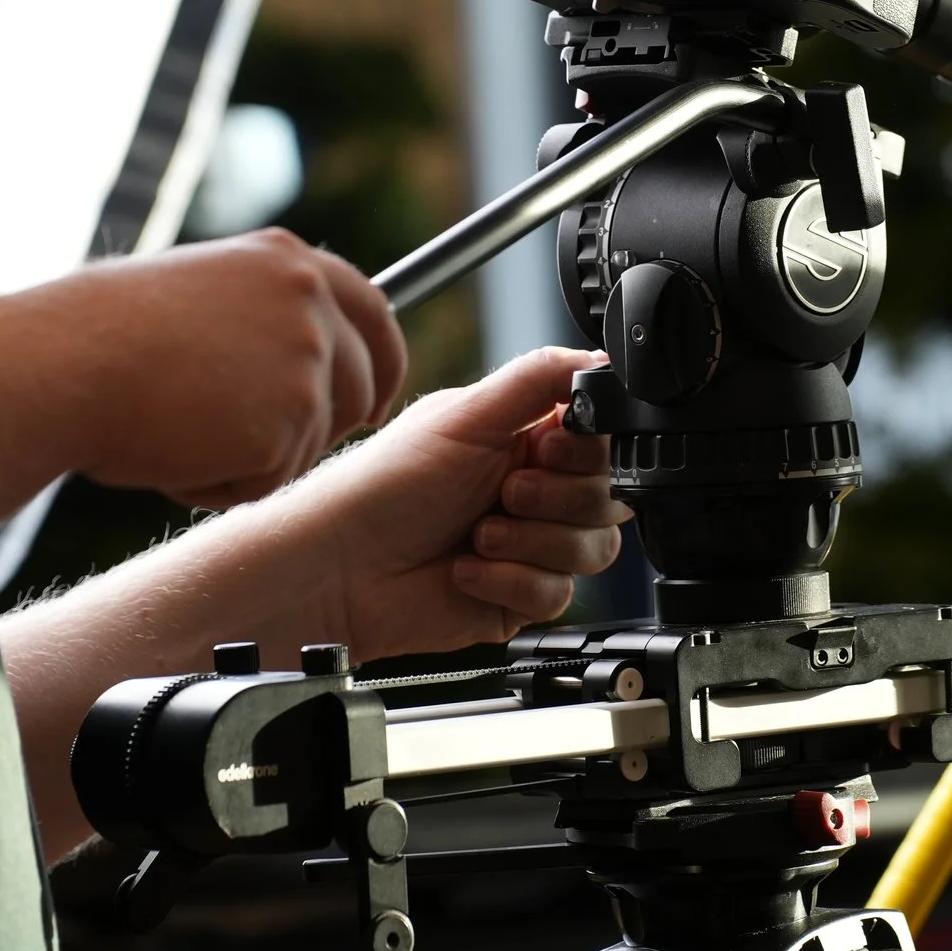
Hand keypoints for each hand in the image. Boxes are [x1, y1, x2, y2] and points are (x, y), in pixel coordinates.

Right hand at [27, 228, 407, 508]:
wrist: (58, 366)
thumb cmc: (95, 336)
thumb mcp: (196, 292)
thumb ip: (257, 313)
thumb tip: (290, 360)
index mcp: (286, 261)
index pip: (372, 311)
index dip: (382, 362)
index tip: (377, 399)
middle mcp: (309, 301)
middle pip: (362, 385)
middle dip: (323, 427)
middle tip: (262, 449)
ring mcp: (306, 361)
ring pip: (310, 443)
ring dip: (252, 458)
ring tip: (176, 433)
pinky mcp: (289, 424)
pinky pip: (268, 482)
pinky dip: (220, 486)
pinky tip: (170, 455)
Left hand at [288, 345, 628, 659]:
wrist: (342, 569)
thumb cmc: (385, 485)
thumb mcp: (466, 415)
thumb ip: (539, 377)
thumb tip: (599, 355)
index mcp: (527, 437)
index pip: (602, 441)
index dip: (585, 451)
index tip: (547, 450)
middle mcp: (536, 489)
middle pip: (609, 497)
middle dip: (554, 500)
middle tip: (504, 492)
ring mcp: (532, 544)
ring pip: (594, 548)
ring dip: (531, 542)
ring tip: (479, 535)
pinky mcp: (521, 595)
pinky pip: (558, 594)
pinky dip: (510, 580)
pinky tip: (466, 570)